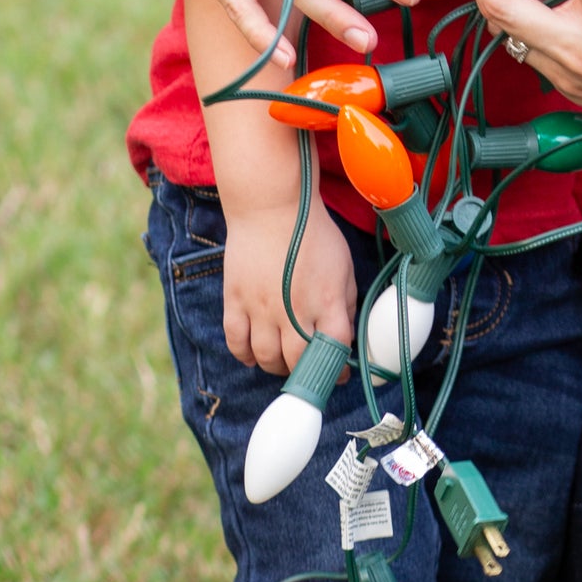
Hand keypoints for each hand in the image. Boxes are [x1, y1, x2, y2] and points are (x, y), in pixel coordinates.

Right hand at [221, 200, 355, 377]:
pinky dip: (244, 355)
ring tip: (281, 361)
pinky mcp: (235, 300)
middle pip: (297, 361)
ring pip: (266, 358)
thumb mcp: (343, 266)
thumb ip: (346, 303)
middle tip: (305, 369)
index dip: (337, 370)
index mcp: (327, 301)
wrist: (272, 206)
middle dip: (304, 372)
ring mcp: (262, 307)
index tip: (338, 374)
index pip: (335, 351)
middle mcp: (294, 310)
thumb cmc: (313, 233)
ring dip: (275, 366)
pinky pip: (236, 342)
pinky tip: (253, 354)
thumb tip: (345, 335)